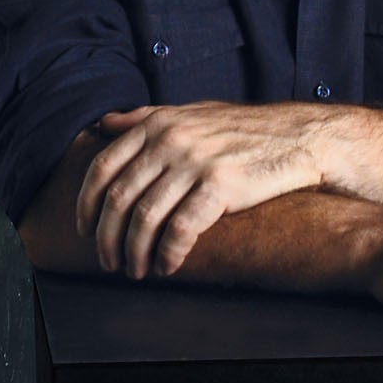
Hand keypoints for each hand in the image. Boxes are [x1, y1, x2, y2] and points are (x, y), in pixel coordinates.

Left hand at [76, 102, 323, 277]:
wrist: (297, 137)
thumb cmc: (242, 130)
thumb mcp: (190, 112)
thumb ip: (145, 117)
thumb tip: (105, 124)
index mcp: (157, 124)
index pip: (103, 167)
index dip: (87, 204)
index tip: (85, 230)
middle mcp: (171, 140)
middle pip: (120, 198)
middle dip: (108, 238)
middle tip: (109, 262)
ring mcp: (196, 162)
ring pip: (145, 218)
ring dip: (135, 252)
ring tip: (136, 270)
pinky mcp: (221, 186)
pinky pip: (181, 229)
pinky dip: (169, 253)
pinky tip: (168, 266)